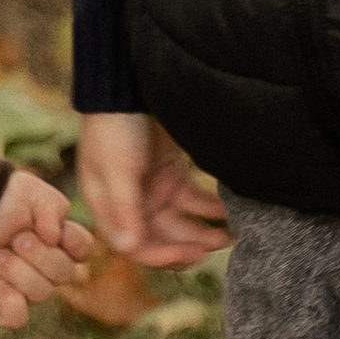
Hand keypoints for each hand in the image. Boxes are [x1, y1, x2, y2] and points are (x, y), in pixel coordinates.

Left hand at [0, 166, 90, 325]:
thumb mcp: (27, 190)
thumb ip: (53, 206)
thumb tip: (56, 237)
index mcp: (52, 237)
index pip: (81, 249)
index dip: (77, 244)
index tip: (59, 234)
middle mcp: (40, 264)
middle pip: (65, 274)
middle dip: (42, 256)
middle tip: (16, 240)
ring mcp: (19, 285)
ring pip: (42, 293)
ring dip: (19, 272)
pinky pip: (17, 318)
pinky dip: (13, 304)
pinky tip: (1, 288)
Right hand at [77, 112, 228, 265]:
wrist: (127, 82)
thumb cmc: (114, 124)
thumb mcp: (117, 167)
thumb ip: (124, 207)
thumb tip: (128, 248)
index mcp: (108, 206)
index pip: (134, 246)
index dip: (162, 255)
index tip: (192, 254)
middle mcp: (130, 202)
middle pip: (161, 238)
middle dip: (189, 246)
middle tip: (217, 244)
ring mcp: (153, 188)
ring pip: (181, 223)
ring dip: (204, 231)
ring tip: (231, 233)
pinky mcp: (172, 172)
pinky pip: (194, 200)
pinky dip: (211, 207)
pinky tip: (230, 210)